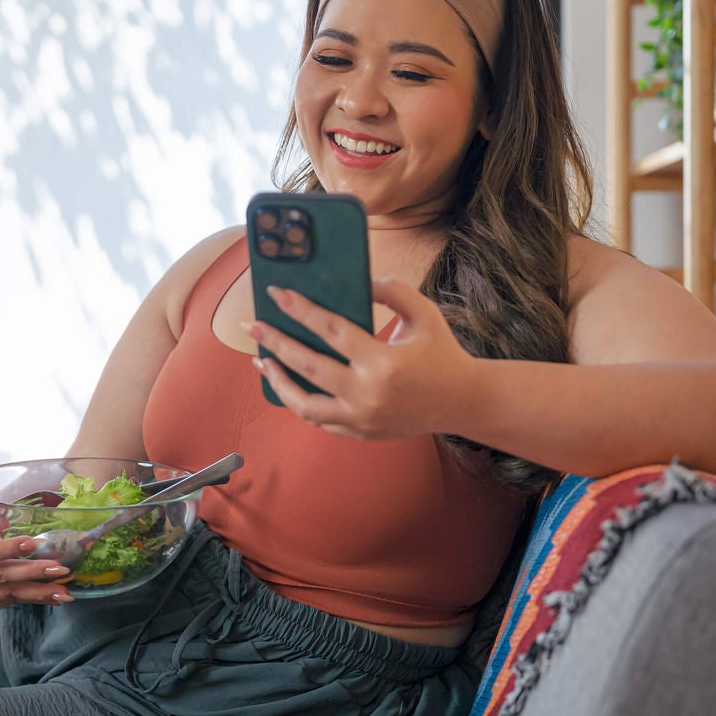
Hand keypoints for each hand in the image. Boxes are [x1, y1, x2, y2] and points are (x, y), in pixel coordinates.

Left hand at [244, 278, 472, 438]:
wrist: (462, 402)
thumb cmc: (442, 353)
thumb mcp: (425, 314)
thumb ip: (393, 291)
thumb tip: (360, 282)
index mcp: (383, 363)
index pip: (331, 331)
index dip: (301, 310)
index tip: (277, 293)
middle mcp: (367, 394)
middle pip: (308, 366)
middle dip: (276, 343)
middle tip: (253, 326)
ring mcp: (361, 419)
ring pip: (305, 404)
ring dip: (278, 382)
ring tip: (261, 360)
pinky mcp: (360, 432)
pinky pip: (320, 420)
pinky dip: (300, 402)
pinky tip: (287, 384)